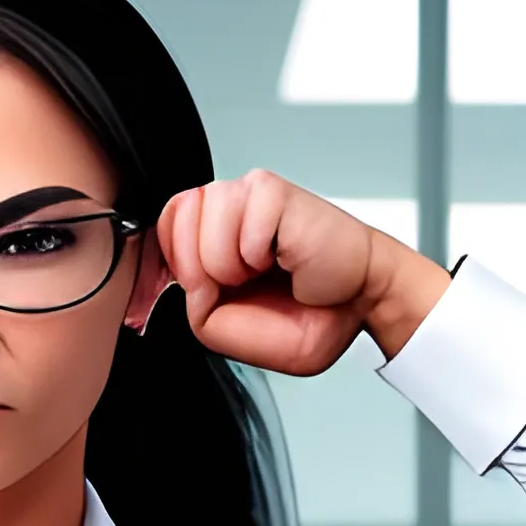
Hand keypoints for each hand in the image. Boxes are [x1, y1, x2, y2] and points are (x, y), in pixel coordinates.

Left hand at [155, 171, 450, 374]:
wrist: (362, 302)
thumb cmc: (311, 312)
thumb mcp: (236, 334)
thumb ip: (198, 311)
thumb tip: (191, 280)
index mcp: (210, 235)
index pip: (164, 227)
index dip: (176, 266)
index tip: (214, 290)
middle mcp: (225, 206)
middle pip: (173, 224)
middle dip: (203, 271)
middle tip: (248, 280)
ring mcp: (246, 192)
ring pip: (197, 227)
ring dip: (231, 266)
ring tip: (267, 267)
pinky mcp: (270, 190)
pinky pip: (235, 230)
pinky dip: (258, 255)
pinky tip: (283, 255)